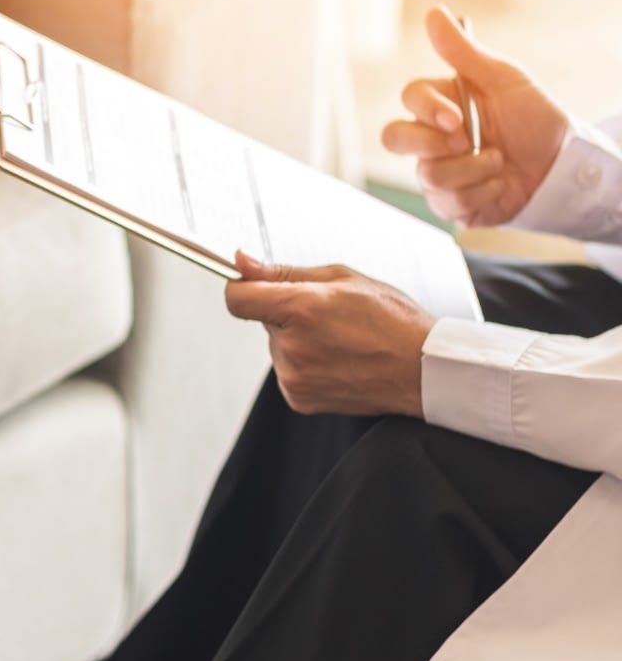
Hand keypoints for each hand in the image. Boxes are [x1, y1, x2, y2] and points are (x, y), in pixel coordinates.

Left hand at [224, 253, 436, 417]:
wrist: (424, 370)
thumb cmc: (392, 320)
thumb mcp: (342, 278)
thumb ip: (283, 272)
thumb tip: (242, 262)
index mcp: (300, 309)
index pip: (236, 298)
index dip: (244, 287)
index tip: (256, 285)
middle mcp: (291, 346)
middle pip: (262, 320)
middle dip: (285, 312)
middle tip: (328, 314)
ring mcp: (294, 376)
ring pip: (277, 346)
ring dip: (297, 339)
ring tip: (340, 340)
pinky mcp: (298, 398)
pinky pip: (288, 371)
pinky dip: (305, 364)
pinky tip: (338, 360)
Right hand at [381, 5, 569, 226]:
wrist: (561, 166)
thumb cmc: (535, 118)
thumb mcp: (503, 79)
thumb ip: (462, 52)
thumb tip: (434, 13)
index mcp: (441, 105)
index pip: (409, 99)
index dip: (427, 110)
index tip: (457, 119)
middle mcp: (432, 139)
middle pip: (393, 137)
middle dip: (429, 143)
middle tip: (465, 142)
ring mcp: (438, 172)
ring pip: (427, 175)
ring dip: (472, 169)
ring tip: (499, 163)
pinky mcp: (450, 204)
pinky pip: (447, 203)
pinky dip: (482, 192)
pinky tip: (499, 184)